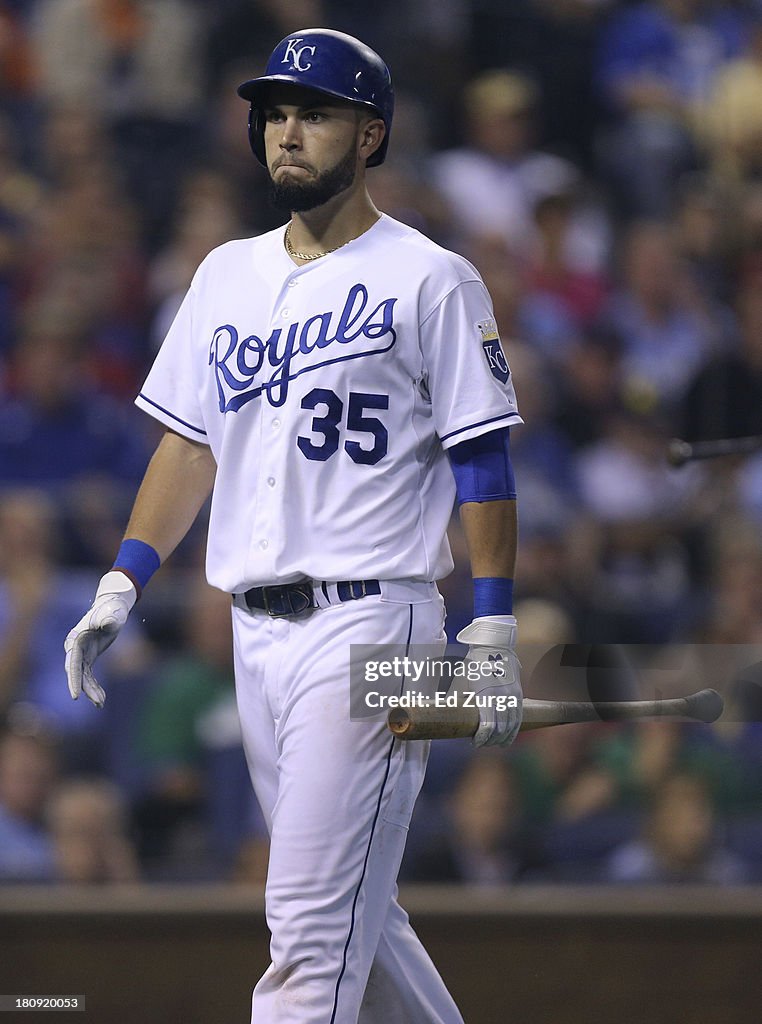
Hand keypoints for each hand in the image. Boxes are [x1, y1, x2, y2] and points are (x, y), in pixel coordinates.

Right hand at [64, 571, 136, 706]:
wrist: (113, 607)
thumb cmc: (112, 609)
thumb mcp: (113, 614)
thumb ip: (109, 619)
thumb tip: (108, 624)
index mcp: (76, 639)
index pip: (73, 663)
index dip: (74, 680)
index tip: (76, 695)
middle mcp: (75, 648)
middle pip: (77, 673)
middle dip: (85, 689)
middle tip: (98, 703)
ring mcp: (80, 654)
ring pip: (83, 677)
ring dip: (91, 691)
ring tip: (101, 704)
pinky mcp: (87, 658)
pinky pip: (89, 676)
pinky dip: (94, 687)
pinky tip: (102, 699)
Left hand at [456, 615, 521, 746]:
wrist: (493, 646)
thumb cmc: (472, 665)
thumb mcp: (461, 682)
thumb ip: (457, 700)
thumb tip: (443, 716)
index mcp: (486, 695)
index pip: (487, 726)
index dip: (482, 738)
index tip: (475, 743)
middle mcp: (501, 697)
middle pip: (501, 728)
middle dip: (492, 740)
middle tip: (482, 745)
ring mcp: (512, 695)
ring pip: (512, 724)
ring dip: (504, 737)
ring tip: (497, 744)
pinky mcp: (518, 693)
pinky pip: (519, 716)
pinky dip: (514, 729)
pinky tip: (509, 736)